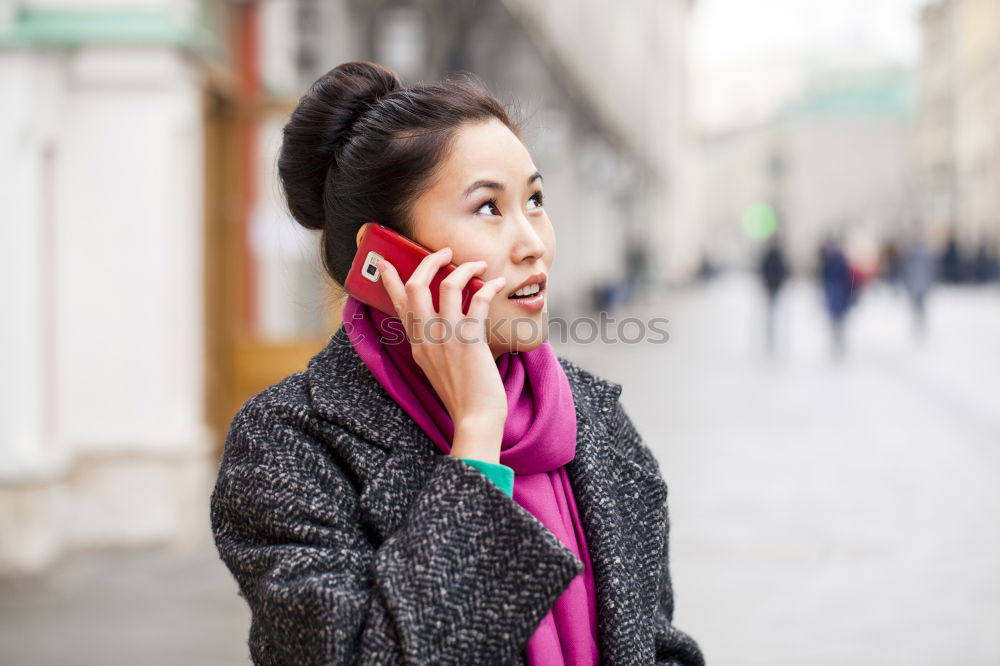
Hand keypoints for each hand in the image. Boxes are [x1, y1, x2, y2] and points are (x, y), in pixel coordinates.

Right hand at [377, 248, 508, 458]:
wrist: (474, 418)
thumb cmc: (462, 396)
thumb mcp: (436, 368)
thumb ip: (434, 345)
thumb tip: (444, 325)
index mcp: (417, 344)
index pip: (398, 305)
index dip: (390, 280)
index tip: (384, 262)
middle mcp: (427, 337)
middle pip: (417, 285)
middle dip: (429, 261)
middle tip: (444, 252)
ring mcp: (446, 337)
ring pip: (448, 285)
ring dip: (464, 268)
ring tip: (477, 264)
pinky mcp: (469, 340)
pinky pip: (478, 300)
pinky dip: (489, 287)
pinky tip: (497, 283)